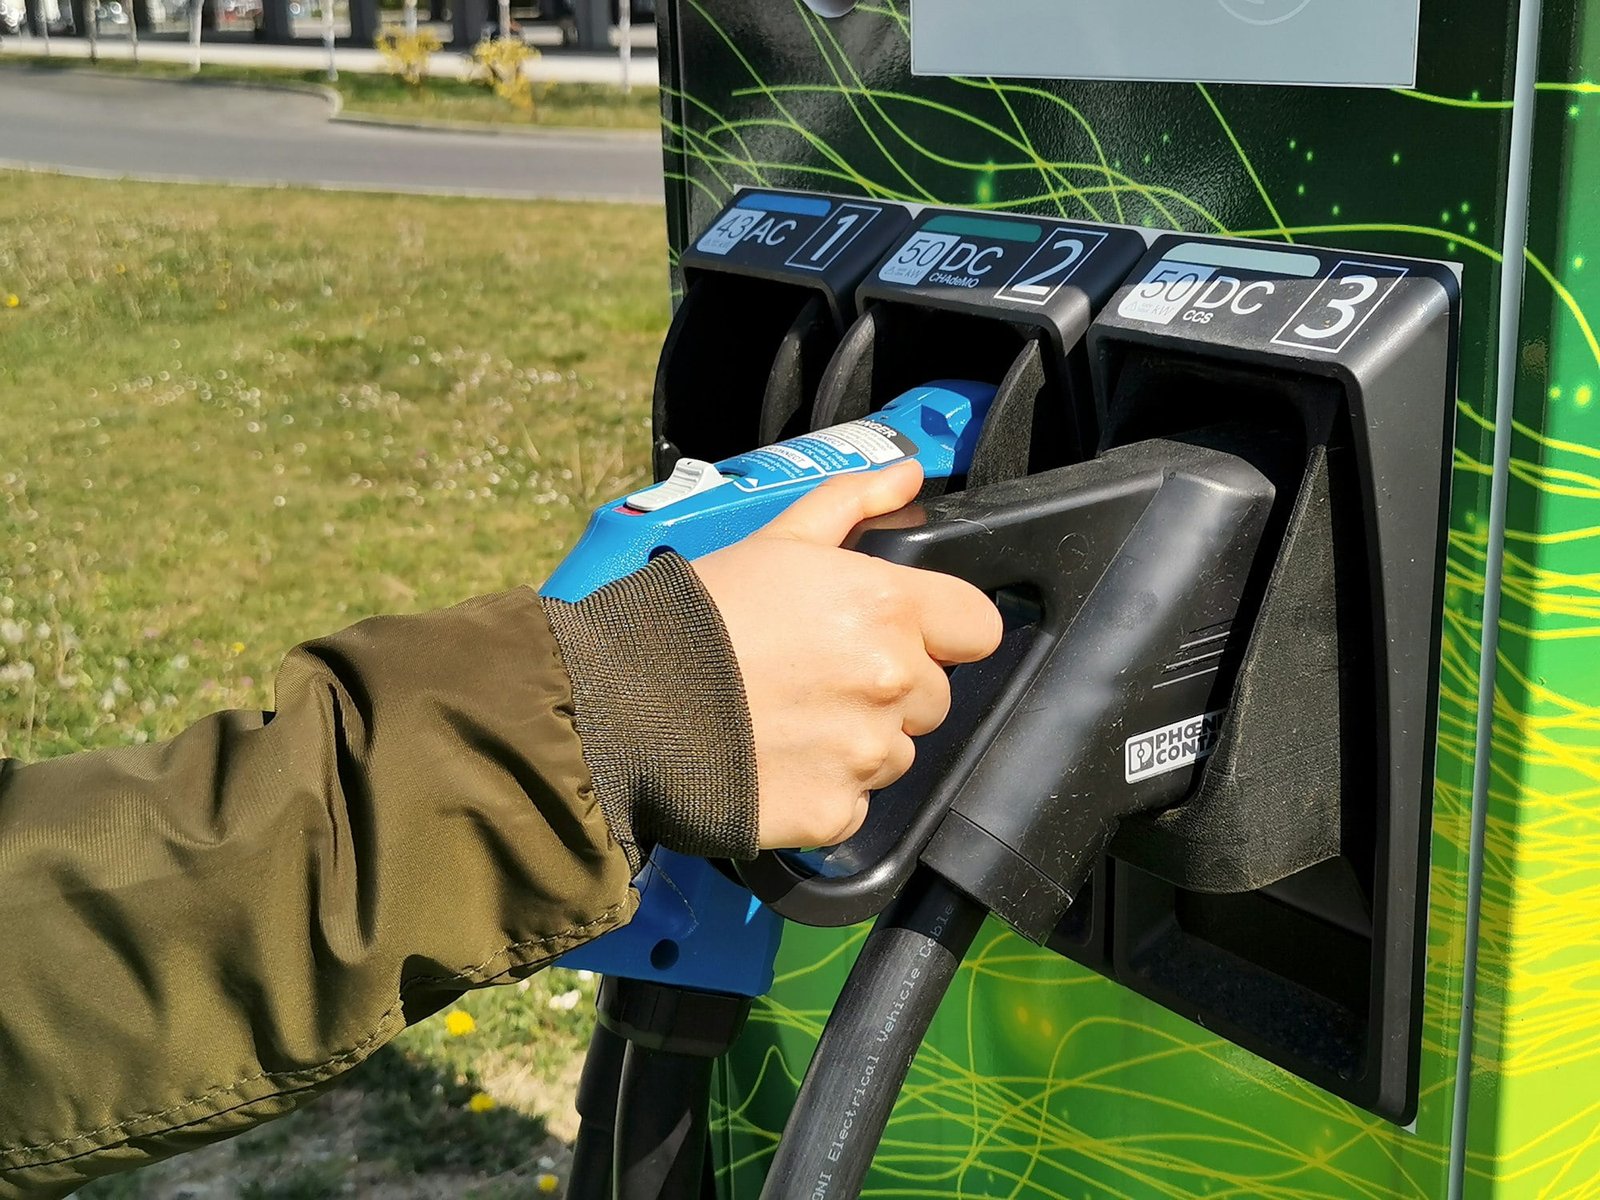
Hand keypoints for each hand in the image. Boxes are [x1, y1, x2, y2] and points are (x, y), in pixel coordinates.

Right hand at [691, 461, 1002, 849]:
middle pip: (935, 695)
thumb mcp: (775, 540)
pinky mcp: (837, 813)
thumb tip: (908, 474)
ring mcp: (866, 754)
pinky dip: (824, 790)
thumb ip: (853, 503)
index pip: (979, 627)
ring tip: (786, 718)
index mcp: (887, 607)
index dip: (944, 630)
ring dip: (858, 741)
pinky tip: (774, 761)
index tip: (903, 634)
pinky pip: (855, 805)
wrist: (623, 704)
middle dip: (889, 687)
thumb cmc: (697, 617)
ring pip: (896, 752)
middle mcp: (891, 682)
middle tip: (816, 674)